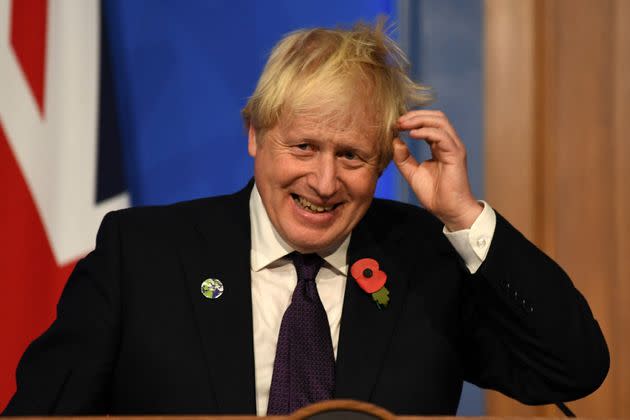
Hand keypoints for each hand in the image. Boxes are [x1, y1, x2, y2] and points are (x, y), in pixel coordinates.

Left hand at [393, 110, 481, 230]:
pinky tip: (412, 135)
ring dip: (419, 120)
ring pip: (440, 121)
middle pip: (436, 117)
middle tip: (398, 121)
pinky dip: (426, 132)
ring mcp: (454, 147)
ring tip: (403, 124)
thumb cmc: (434, 194)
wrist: (448, 211)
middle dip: (415, 115)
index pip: (429, 123)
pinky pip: (442, 136)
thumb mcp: (412, 173)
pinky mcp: (456, 155)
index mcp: (440, 146)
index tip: (395, 124)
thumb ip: (403, 158)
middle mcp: (449, 143)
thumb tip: (395, 140)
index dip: (412, 119)